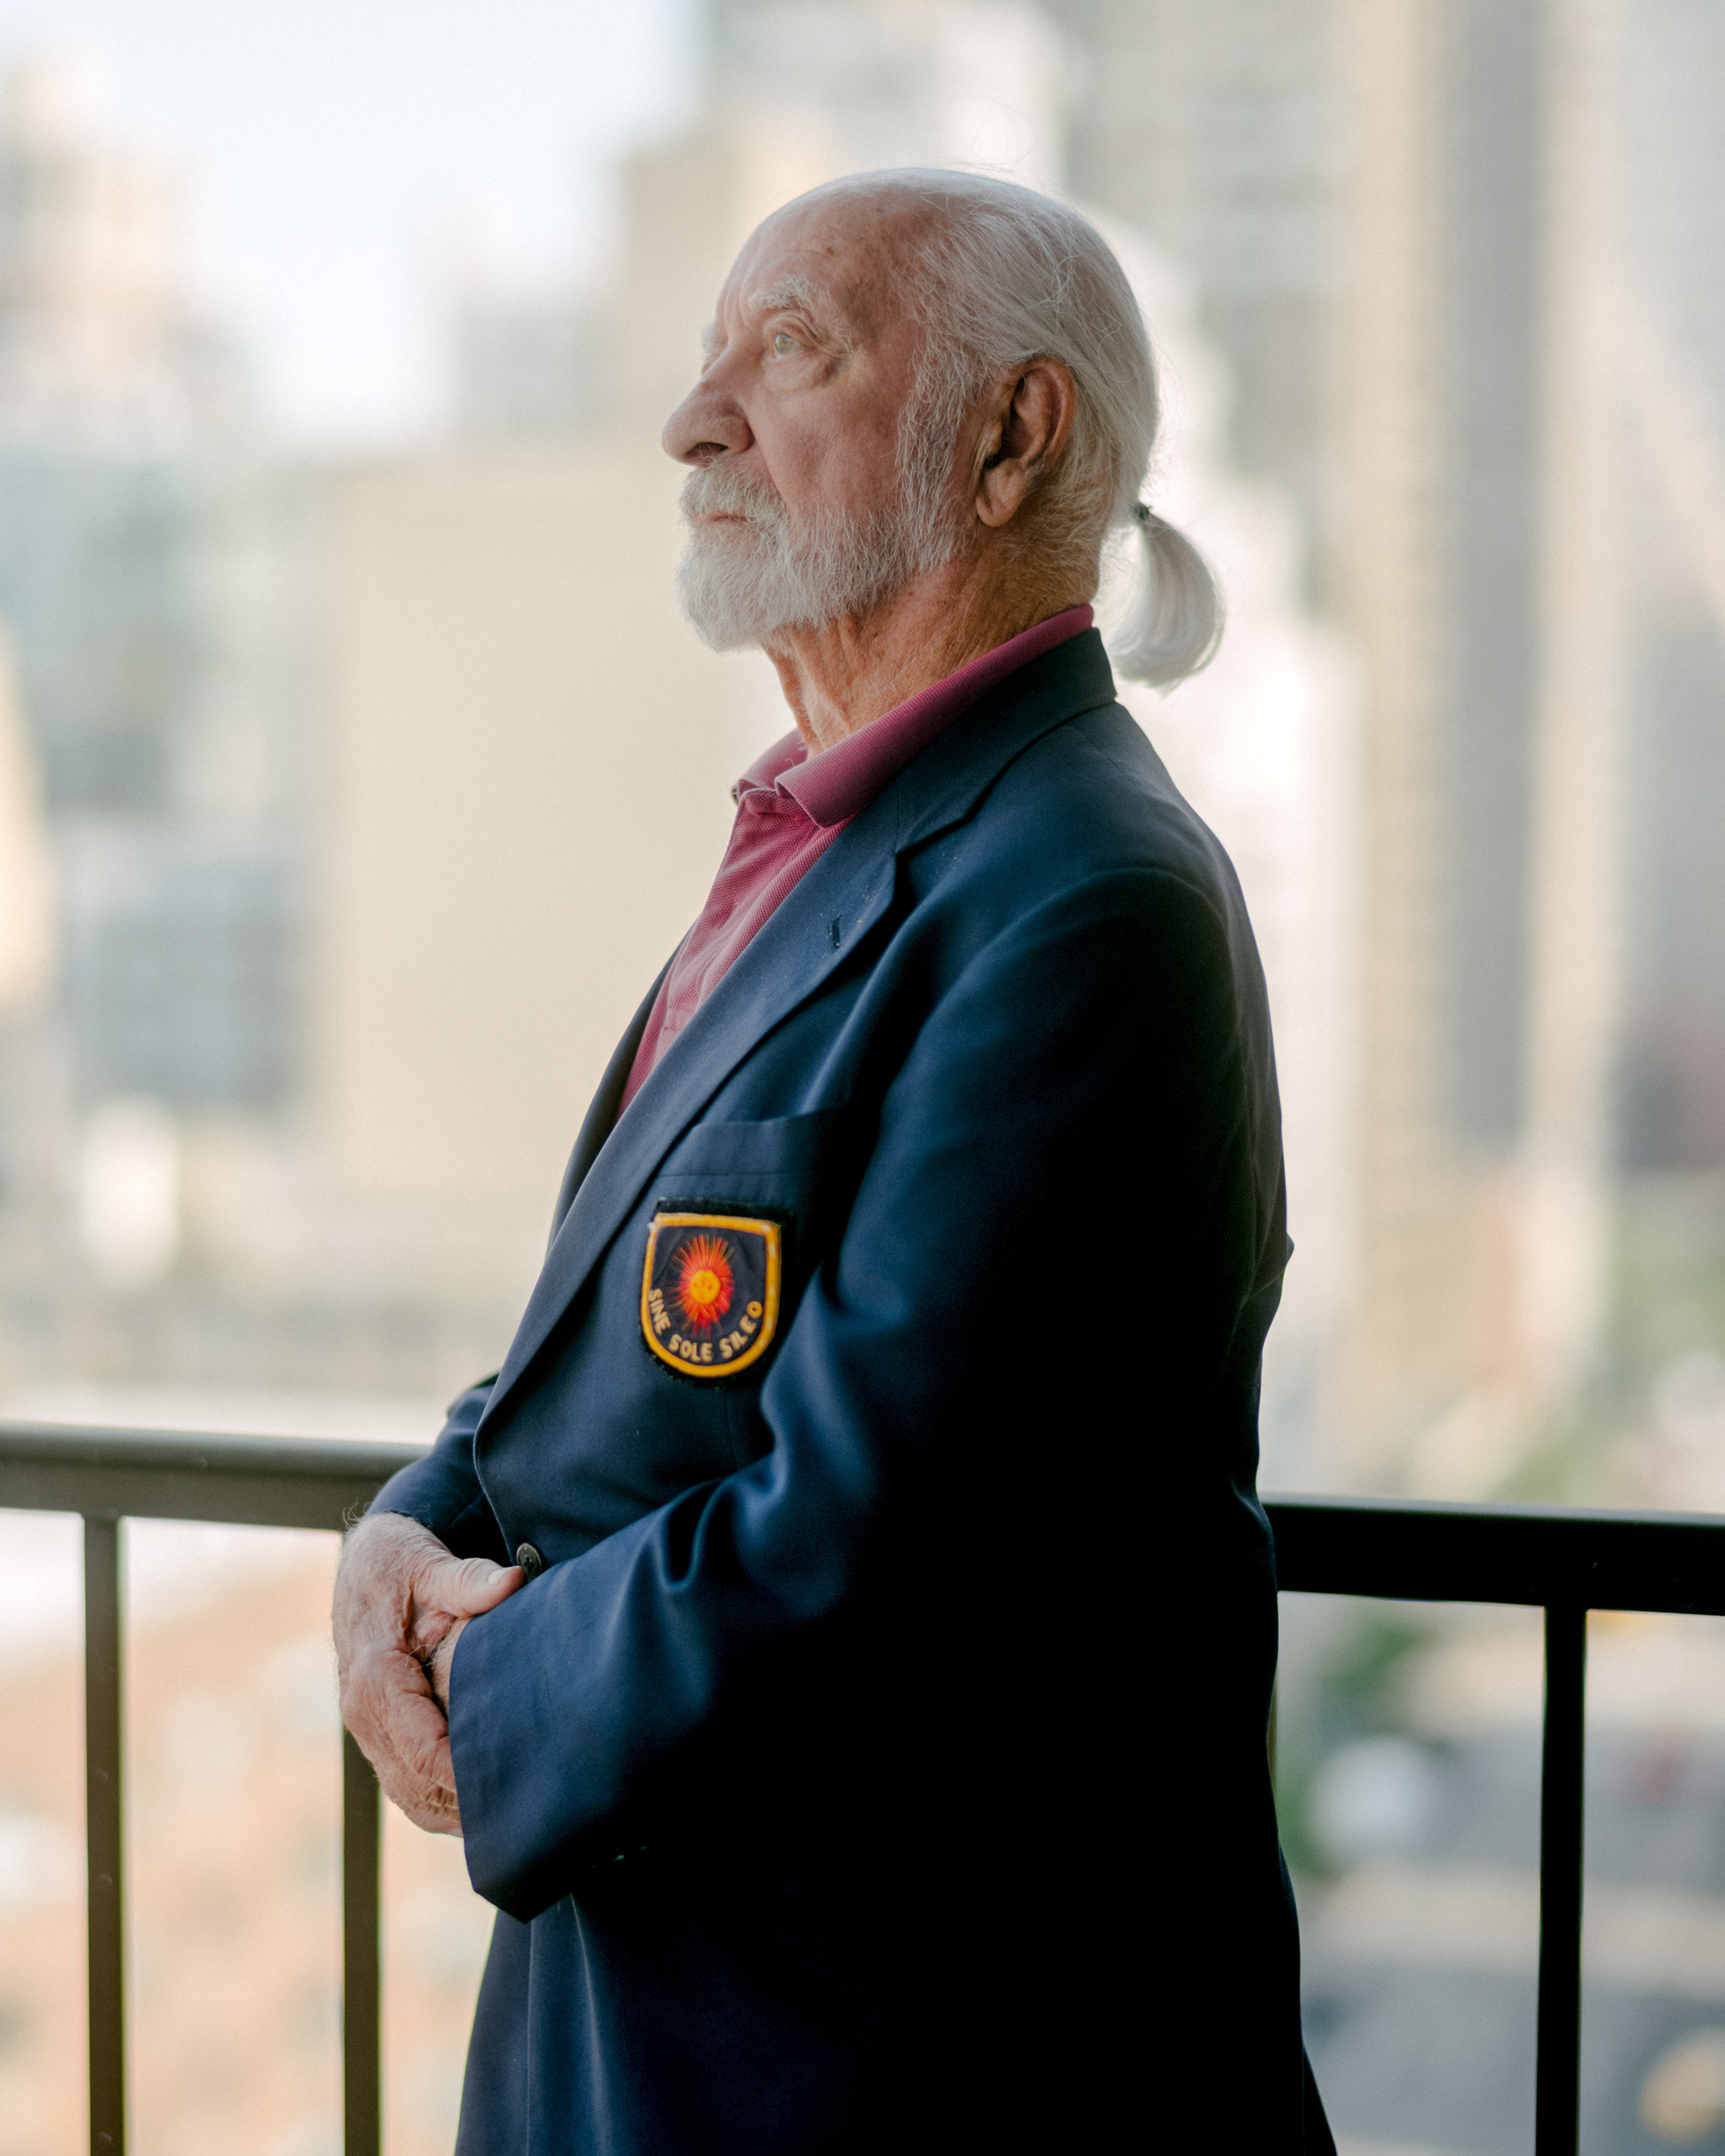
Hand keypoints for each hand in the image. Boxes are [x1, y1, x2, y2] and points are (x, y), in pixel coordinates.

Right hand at [333, 1512, 523, 1835]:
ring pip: (408, 1794)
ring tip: (510, 1825)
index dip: (465, 1777)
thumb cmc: (397, 1564)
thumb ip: (470, 1580)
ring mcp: (368, 1729)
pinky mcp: (378, 1733)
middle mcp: (364, 1714)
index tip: (513, 1787)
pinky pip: (404, 1783)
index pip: (423, 1751)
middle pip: (417, 1784)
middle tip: (526, 1816)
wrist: (361, 1566)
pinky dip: (437, 1804)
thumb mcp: (431, 1563)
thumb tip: (512, 1582)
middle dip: (467, 1805)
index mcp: (376, 1680)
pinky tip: (476, 1813)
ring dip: (453, 1814)